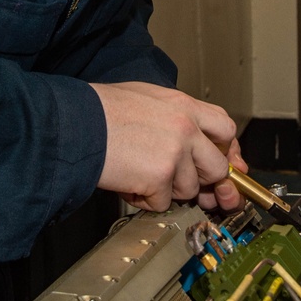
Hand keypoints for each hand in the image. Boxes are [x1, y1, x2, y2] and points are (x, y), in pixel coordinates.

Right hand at [91, 81, 247, 212]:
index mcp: (184, 105)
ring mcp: (175, 153)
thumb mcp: (147, 99)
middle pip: (218, 167)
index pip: (225, 129)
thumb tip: (193, 142)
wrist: (75, 122)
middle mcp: (186, 127)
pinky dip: (145, 199)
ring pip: (189, 189)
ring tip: (140, 173)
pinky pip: (163, 202)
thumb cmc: (101, 110)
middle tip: (185, 184)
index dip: (225, 151)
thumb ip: (176, 117)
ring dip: (166, 190)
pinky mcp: (160, 177)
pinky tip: (129, 182)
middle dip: (203, 181)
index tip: (221, 164)